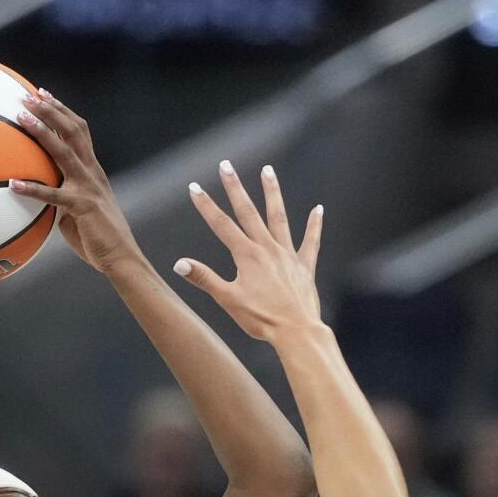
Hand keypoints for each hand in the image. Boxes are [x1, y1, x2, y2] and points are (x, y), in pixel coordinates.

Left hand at [12, 91, 140, 274]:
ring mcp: (88, 187)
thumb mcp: (77, 212)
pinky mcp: (82, 206)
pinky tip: (13, 184)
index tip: (43, 95)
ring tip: (22, 118)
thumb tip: (39, 195)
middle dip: (51, 110)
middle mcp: (92, 172)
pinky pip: (52, 195)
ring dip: (42, 132)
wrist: (120, 258)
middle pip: (73, 130)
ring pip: (64, 151)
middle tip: (29, 95)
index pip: (79, 131)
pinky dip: (32, 189)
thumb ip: (60, 198)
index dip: (61, 111)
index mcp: (93, 171)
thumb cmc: (98, 239)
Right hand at [174, 163, 322, 342]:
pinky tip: (318, 209)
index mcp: (247, 256)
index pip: (221, 225)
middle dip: (235, 187)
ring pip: (278, 217)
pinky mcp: (304, 266)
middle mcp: (267, 248)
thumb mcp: (228, 300)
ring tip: (267, 170)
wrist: (296, 331)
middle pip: (248, 212)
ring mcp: (287, 255)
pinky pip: (310, 241)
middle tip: (226, 165)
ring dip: (272, 192)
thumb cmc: (261, 319)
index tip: (194, 187)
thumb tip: (179, 264)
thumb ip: (205, 279)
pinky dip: (314, 225)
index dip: (206, 206)